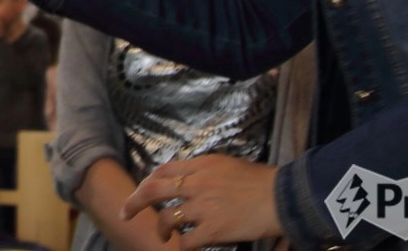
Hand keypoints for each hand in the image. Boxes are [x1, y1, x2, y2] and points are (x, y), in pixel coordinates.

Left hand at [123, 155, 280, 248]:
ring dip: (162, 229)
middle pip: (153, 190)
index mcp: (201, 166)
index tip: (142, 190)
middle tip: (125, 213)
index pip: (164, 170)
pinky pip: (186, 241)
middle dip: (134, 202)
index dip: (149, 181)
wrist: (282, 197)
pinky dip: (183, 246)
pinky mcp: (211, 229)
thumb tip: (191, 180)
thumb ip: (206, 171)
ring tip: (165, 235)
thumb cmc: (262, 181)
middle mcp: (196, 184)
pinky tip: (186, 247)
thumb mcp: (229, 165)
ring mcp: (202, 207)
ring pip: (166, 219)